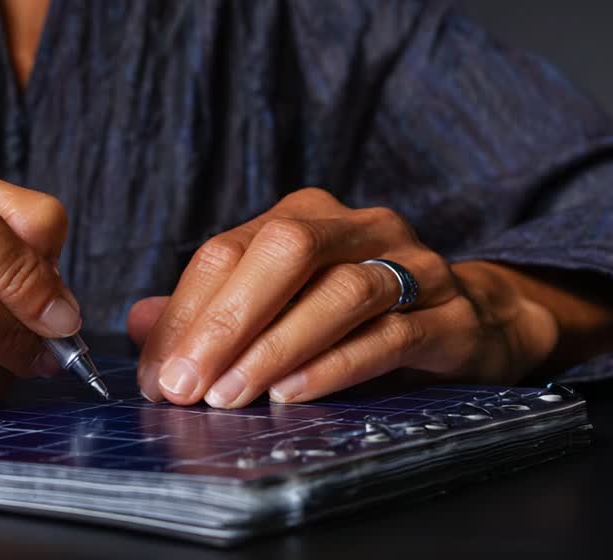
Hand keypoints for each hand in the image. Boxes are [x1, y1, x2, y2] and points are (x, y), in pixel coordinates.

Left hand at [128, 187, 562, 407]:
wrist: (471, 321)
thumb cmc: (357, 316)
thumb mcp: (279, 305)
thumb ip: (209, 311)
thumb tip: (140, 325)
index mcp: (302, 217)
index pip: (228, 250)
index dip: (186, 312)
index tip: (157, 374)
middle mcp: (357, 227)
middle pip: (283, 251)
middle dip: (225, 320)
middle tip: (184, 386)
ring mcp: (410, 264)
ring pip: (338, 291)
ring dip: (275, 346)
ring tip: (231, 395)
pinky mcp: (448, 314)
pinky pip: (388, 334)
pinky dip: (335, 364)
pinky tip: (293, 393)